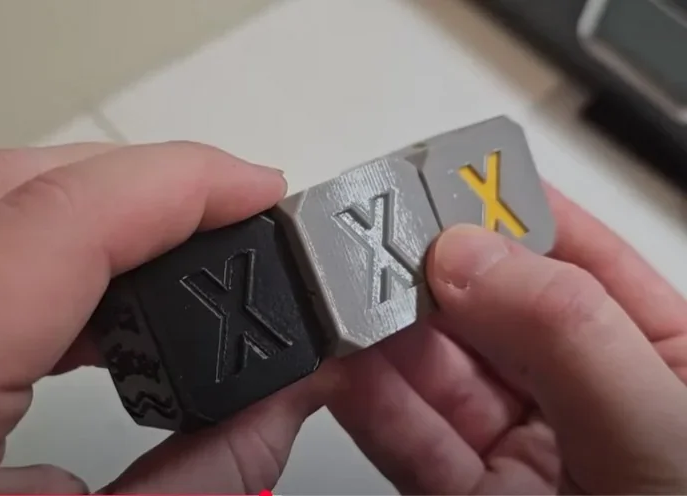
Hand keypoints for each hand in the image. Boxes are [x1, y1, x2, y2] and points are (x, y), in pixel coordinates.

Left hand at [0, 142, 335, 492]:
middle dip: (142, 183)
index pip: (54, 221)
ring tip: (184, 247)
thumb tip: (284, 396)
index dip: (178, 183)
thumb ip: (201, 478)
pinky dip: (41, 250)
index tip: (258, 190)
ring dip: (94, 210)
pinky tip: (98, 292)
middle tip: (234, 215)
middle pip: (5, 185)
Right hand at [328, 185, 686, 493]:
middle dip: (428, 277)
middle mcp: (582, 396)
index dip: (512, 213)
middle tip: (370, 241)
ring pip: (439, 374)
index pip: (577, 261)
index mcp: (655, 357)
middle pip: (491, 313)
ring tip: (344, 302)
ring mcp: (522, 448)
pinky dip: (373, 407)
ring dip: (386, 338)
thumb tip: (468, 256)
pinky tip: (348, 372)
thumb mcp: (658, 428)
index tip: (447, 176)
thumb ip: (565, 335)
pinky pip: (413, 442)